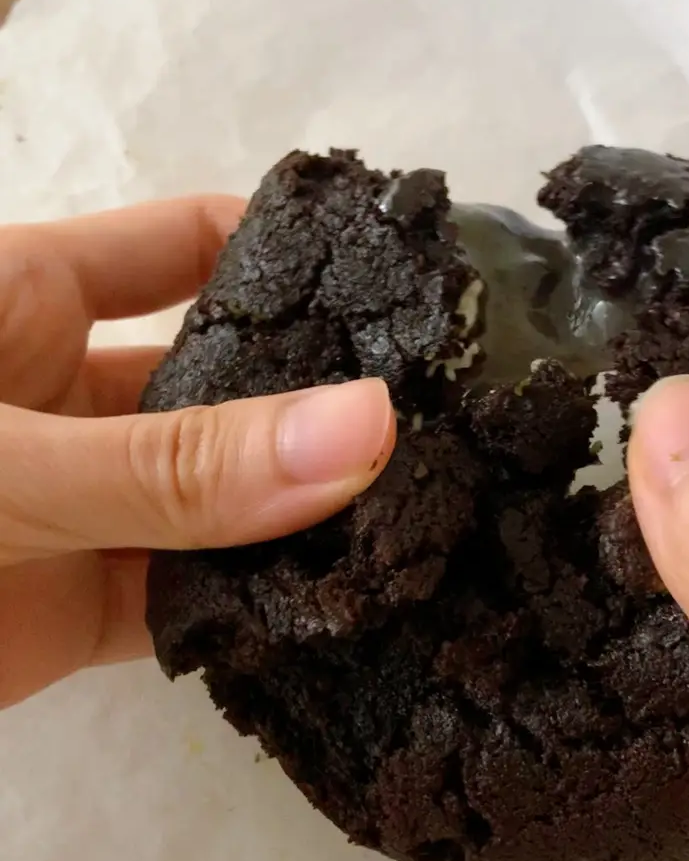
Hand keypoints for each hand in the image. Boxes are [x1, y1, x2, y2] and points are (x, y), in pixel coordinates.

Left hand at [0, 199, 394, 706]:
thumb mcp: (0, 460)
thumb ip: (176, 464)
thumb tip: (371, 429)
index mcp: (27, 294)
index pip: (195, 242)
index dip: (303, 251)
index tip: (425, 282)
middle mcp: (69, 392)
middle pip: (227, 383)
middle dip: (328, 404)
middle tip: (470, 426)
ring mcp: (78, 506)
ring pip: (222, 503)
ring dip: (305, 522)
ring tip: (443, 525)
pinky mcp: (74, 613)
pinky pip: (191, 605)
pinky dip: (258, 615)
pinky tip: (351, 618)